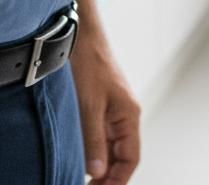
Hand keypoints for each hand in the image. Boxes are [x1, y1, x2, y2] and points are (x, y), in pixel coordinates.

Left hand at [70, 0, 139, 184]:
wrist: (80, 39)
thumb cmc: (89, 66)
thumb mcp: (90, 107)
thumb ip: (93, 140)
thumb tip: (96, 171)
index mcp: (129, 115)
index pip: (131, 158)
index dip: (118, 181)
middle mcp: (123, 115)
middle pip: (121, 156)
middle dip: (108, 178)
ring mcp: (111, 112)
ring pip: (109, 148)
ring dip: (99, 167)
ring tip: (81, 181)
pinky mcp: (99, 108)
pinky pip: (99, 138)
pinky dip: (91, 154)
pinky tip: (78, 161)